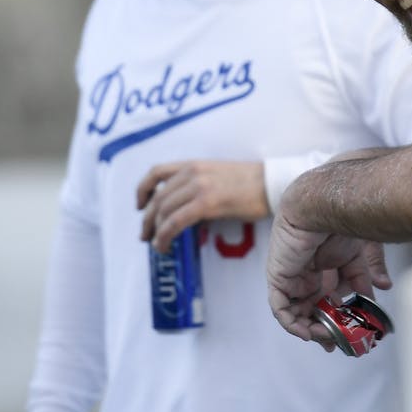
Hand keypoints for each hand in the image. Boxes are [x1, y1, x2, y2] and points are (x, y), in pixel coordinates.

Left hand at [136, 160, 267, 252]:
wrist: (272, 184)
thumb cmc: (251, 184)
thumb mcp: (218, 175)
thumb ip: (198, 184)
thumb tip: (183, 206)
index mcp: (194, 164)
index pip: (156, 172)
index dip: (142, 190)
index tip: (140, 206)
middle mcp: (192, 172)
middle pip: (158, 198)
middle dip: (147, 219)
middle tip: (145, 235)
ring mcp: (198, 186)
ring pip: (163, 211)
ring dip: (154, 231)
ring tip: (156, 244)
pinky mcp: (206, 202)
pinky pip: (175, 222)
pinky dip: (164, 236)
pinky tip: (164, 246)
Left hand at [266, 213, 392, 343]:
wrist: (323, 205)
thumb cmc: (342, 220)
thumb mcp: (362, 253)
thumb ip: (368, 273)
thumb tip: (383, 289)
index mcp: (325, 266)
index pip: (328, 298)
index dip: (338, 318)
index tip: (350, 334)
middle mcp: (307, 272)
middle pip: (311, 308)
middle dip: (323, 328)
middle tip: (337, 344)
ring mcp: (291, 275)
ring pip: (297, 311)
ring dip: (310, 328)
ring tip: (327, 338)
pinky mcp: (278, 277)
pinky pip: (280, 307)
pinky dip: (292, 323)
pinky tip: (308, 332)